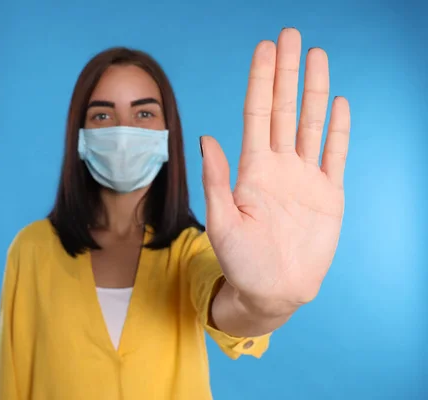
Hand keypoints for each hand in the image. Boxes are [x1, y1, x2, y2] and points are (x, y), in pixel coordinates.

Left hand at [201, 28, 350, 316]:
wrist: (272, 292)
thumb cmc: (241, 263)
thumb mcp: (222, 221)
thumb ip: (216, 179)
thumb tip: (205, 136)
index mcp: (252, 170)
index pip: (257, 114)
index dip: (261, 81)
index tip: (264, 49)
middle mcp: (279, 166)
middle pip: (284, 109)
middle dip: (287, 72)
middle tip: (290, 35)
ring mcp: (305, 178)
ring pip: (310, 124)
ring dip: (314, 90)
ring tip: (316, 56)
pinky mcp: (328, 195)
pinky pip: (334, 154)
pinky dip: (337, 129)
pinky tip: (337, 103)